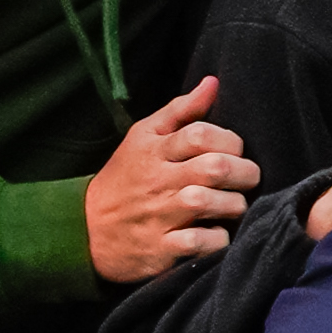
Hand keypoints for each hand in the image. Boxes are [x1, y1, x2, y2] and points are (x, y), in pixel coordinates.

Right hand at [83, 78, 257, 283]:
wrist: (85, 229)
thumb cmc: (126, 177)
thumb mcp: (144, 136)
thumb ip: (181, 110)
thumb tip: (213, 83)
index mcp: (153, 150)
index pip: (200, 134)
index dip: (230, 140)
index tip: (235, 151)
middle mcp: (156, 181)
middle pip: (214, 168)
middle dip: (245, 173)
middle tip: (246, 179)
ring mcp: (158, 216)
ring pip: (209, 203)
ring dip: (234, 205)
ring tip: (232, 205)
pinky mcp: (160, 249)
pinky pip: (199, 242)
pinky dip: (217, 240)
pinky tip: (216, 234)